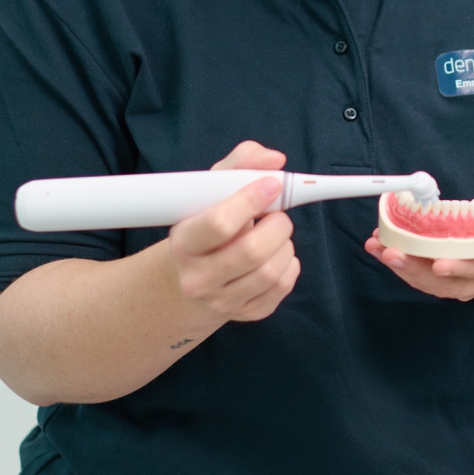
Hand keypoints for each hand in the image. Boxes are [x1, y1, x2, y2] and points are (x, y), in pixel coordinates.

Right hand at [166, 141, 301, 322]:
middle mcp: (197, 278)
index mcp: (184, 242)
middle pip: (252, 251)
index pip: (220, 223)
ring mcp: (220, 300)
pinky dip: (290, 267)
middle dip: (277, 225)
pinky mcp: (243, 314)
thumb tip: (275, 161)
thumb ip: (241, 163)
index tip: (271, 185)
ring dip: (285, 246)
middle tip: (278, 214)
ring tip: (277, 235)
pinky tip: (278, 255)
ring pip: (270, 272)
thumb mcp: (212, 188)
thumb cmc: (207, 223)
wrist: (191, 276)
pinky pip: (280, 290)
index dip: (251, 200)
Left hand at [364, 181, 473, 301]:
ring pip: (434, 285)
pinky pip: (425, 279)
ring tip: (379, 248)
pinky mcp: (451, 280)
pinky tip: (381, 247)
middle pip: (453, 284)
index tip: (438, 263)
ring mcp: (469, 283)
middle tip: (392, 254)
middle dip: (419, 271)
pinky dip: (403, 265)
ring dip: (404, 269)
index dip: (463, 267)